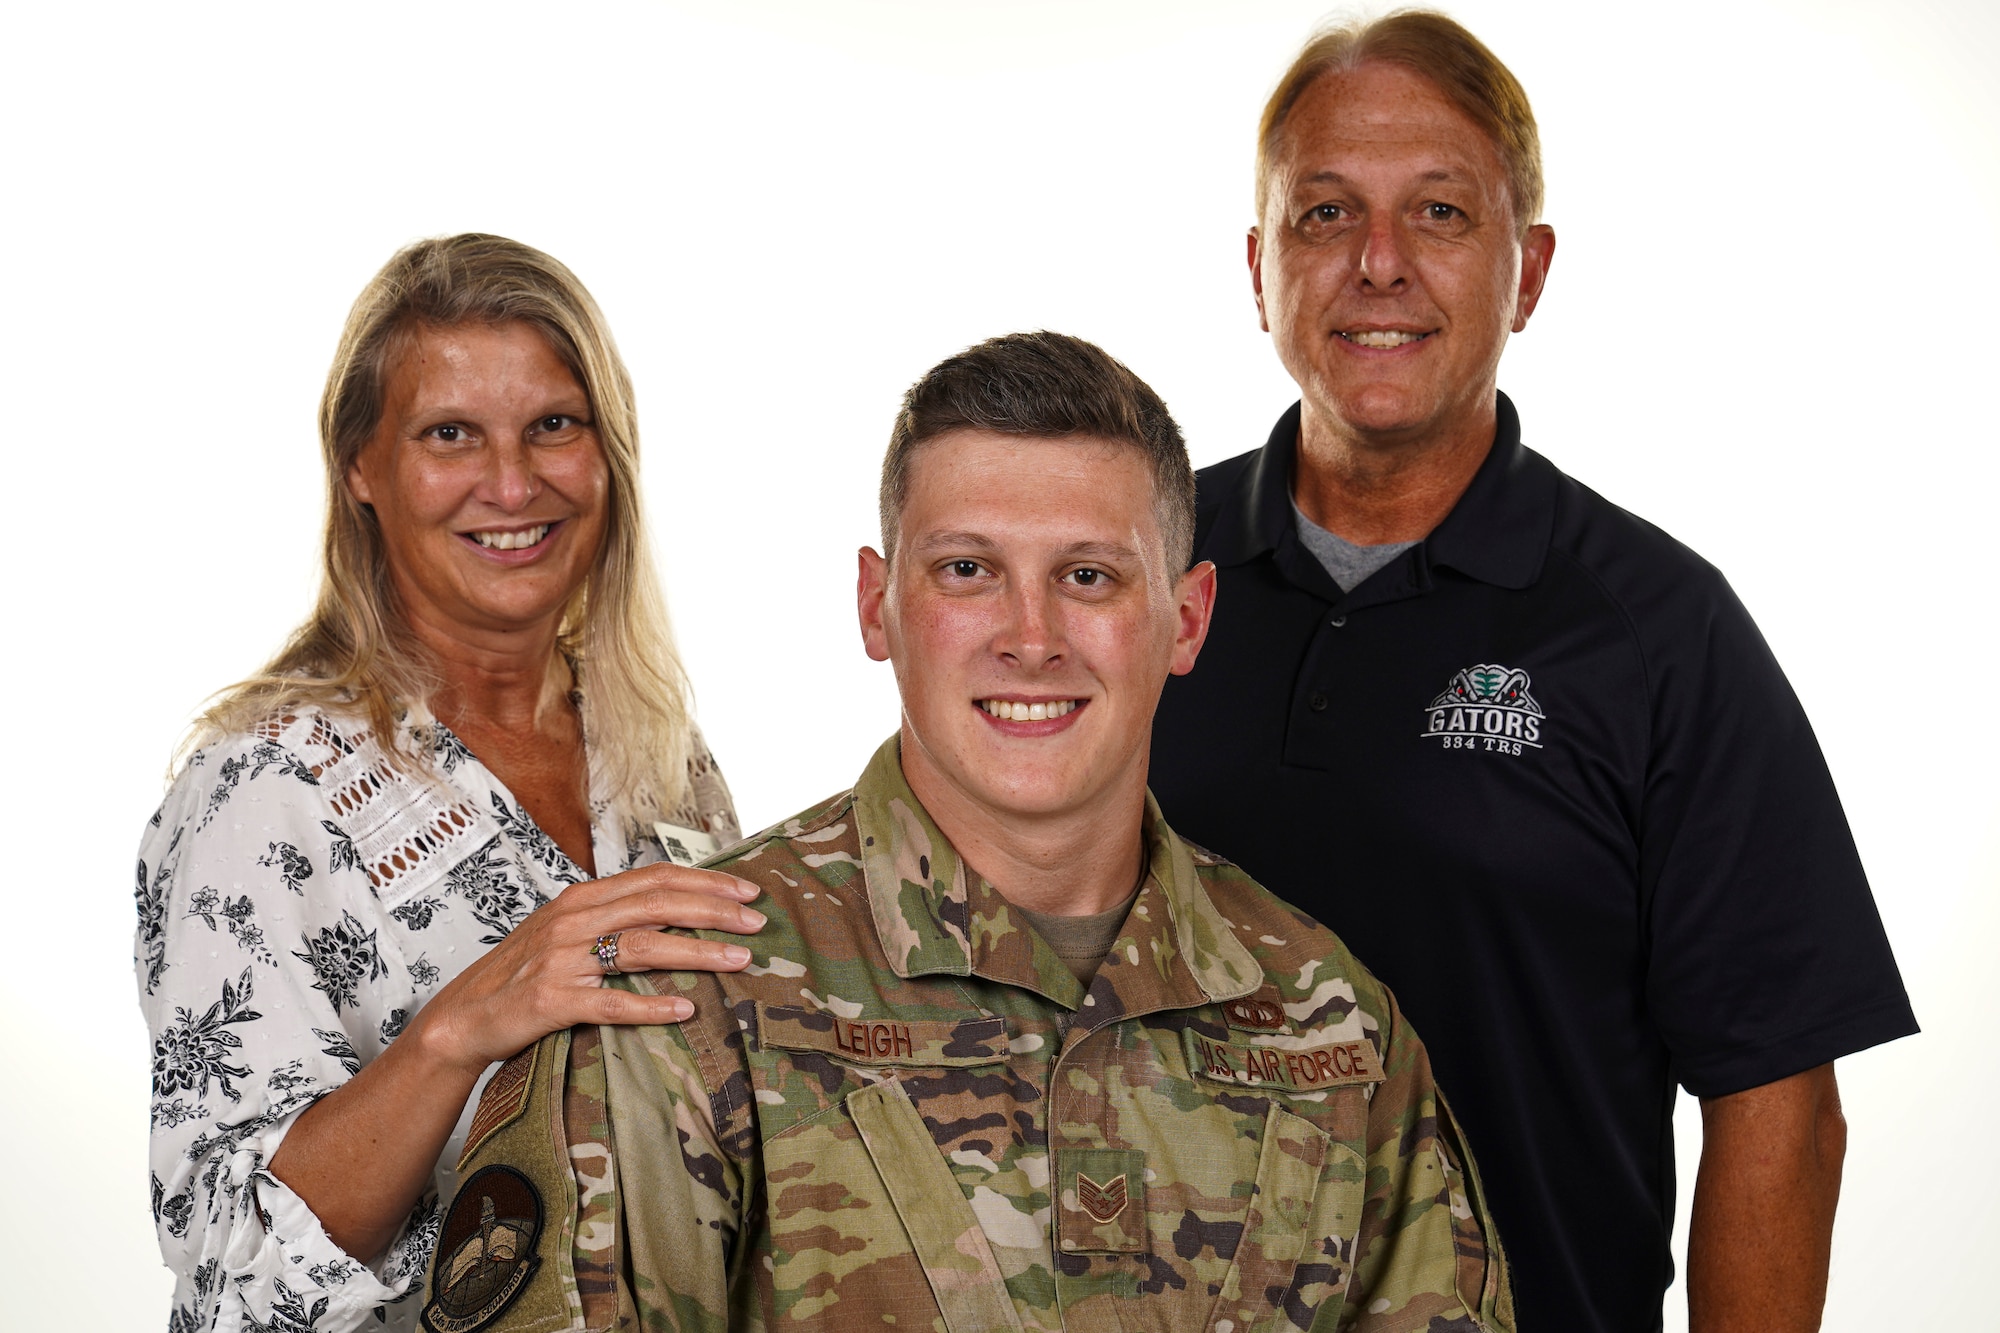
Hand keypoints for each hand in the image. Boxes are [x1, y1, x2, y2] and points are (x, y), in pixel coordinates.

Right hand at [410, 861, 764, 1075]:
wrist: (463, 1018)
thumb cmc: (523, 975)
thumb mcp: (568, 934)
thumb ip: (614, 919)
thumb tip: (678, 913)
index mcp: (583, 899)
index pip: (655, 878)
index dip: (706, 881)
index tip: (748, 891)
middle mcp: (574, 920)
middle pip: (658, 904)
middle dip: (715, 910)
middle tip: (758, 922)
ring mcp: (562, 959)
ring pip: (643, 947)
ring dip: (697, 953)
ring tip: (738, 961)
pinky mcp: (552, 1000)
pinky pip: (610, 1002)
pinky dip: (649, 1007)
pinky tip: (683, 1011)